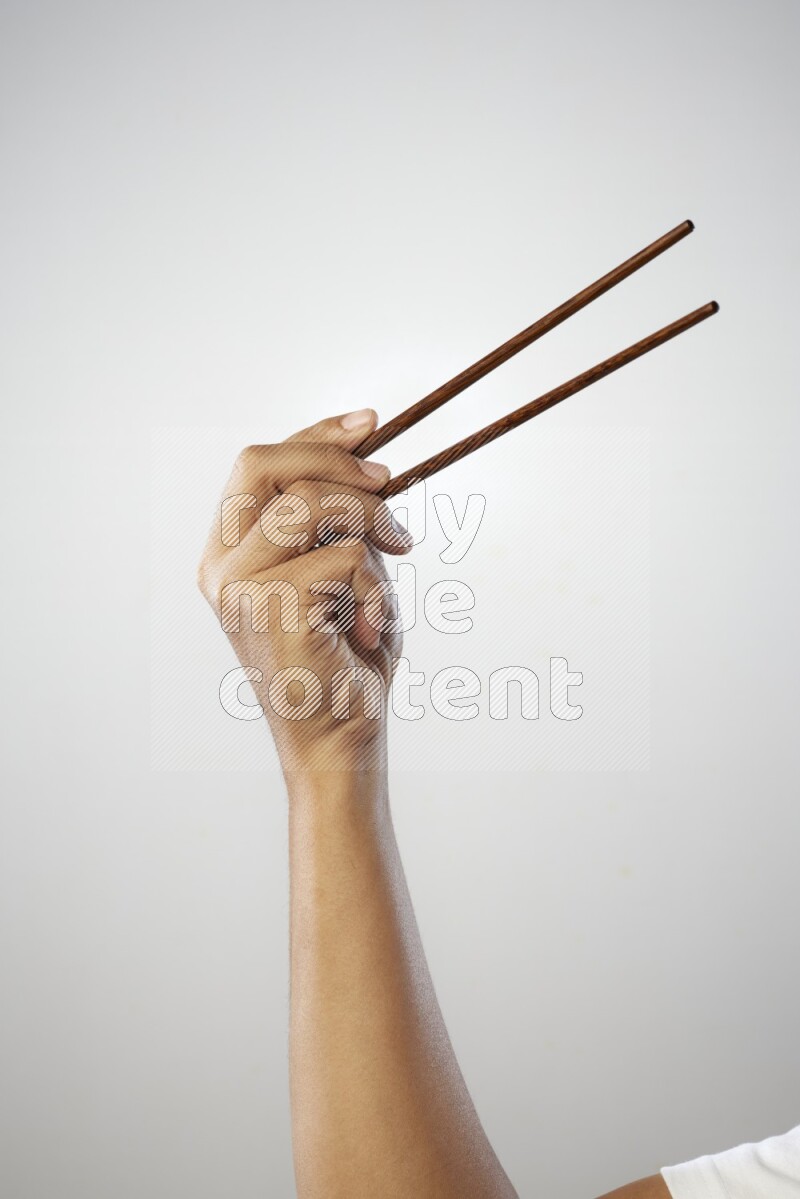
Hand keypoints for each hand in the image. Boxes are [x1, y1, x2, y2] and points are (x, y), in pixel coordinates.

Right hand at [197, 409, 411, 774]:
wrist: (342, 740)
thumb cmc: (345, 661)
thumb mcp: (343, 572)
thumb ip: (338, 520)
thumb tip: (371, 457)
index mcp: (229, 552)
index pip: (258, 464)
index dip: (315, 432)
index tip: (371, 422)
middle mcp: (220, 564)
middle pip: (263, 461)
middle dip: (335, 457)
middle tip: (389, 482)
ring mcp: (237, 585)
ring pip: (309, 502)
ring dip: (372, 519)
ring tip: (399, 552)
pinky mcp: (269, 606)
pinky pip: (344, 555)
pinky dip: (378, 585)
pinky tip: (374, 625)